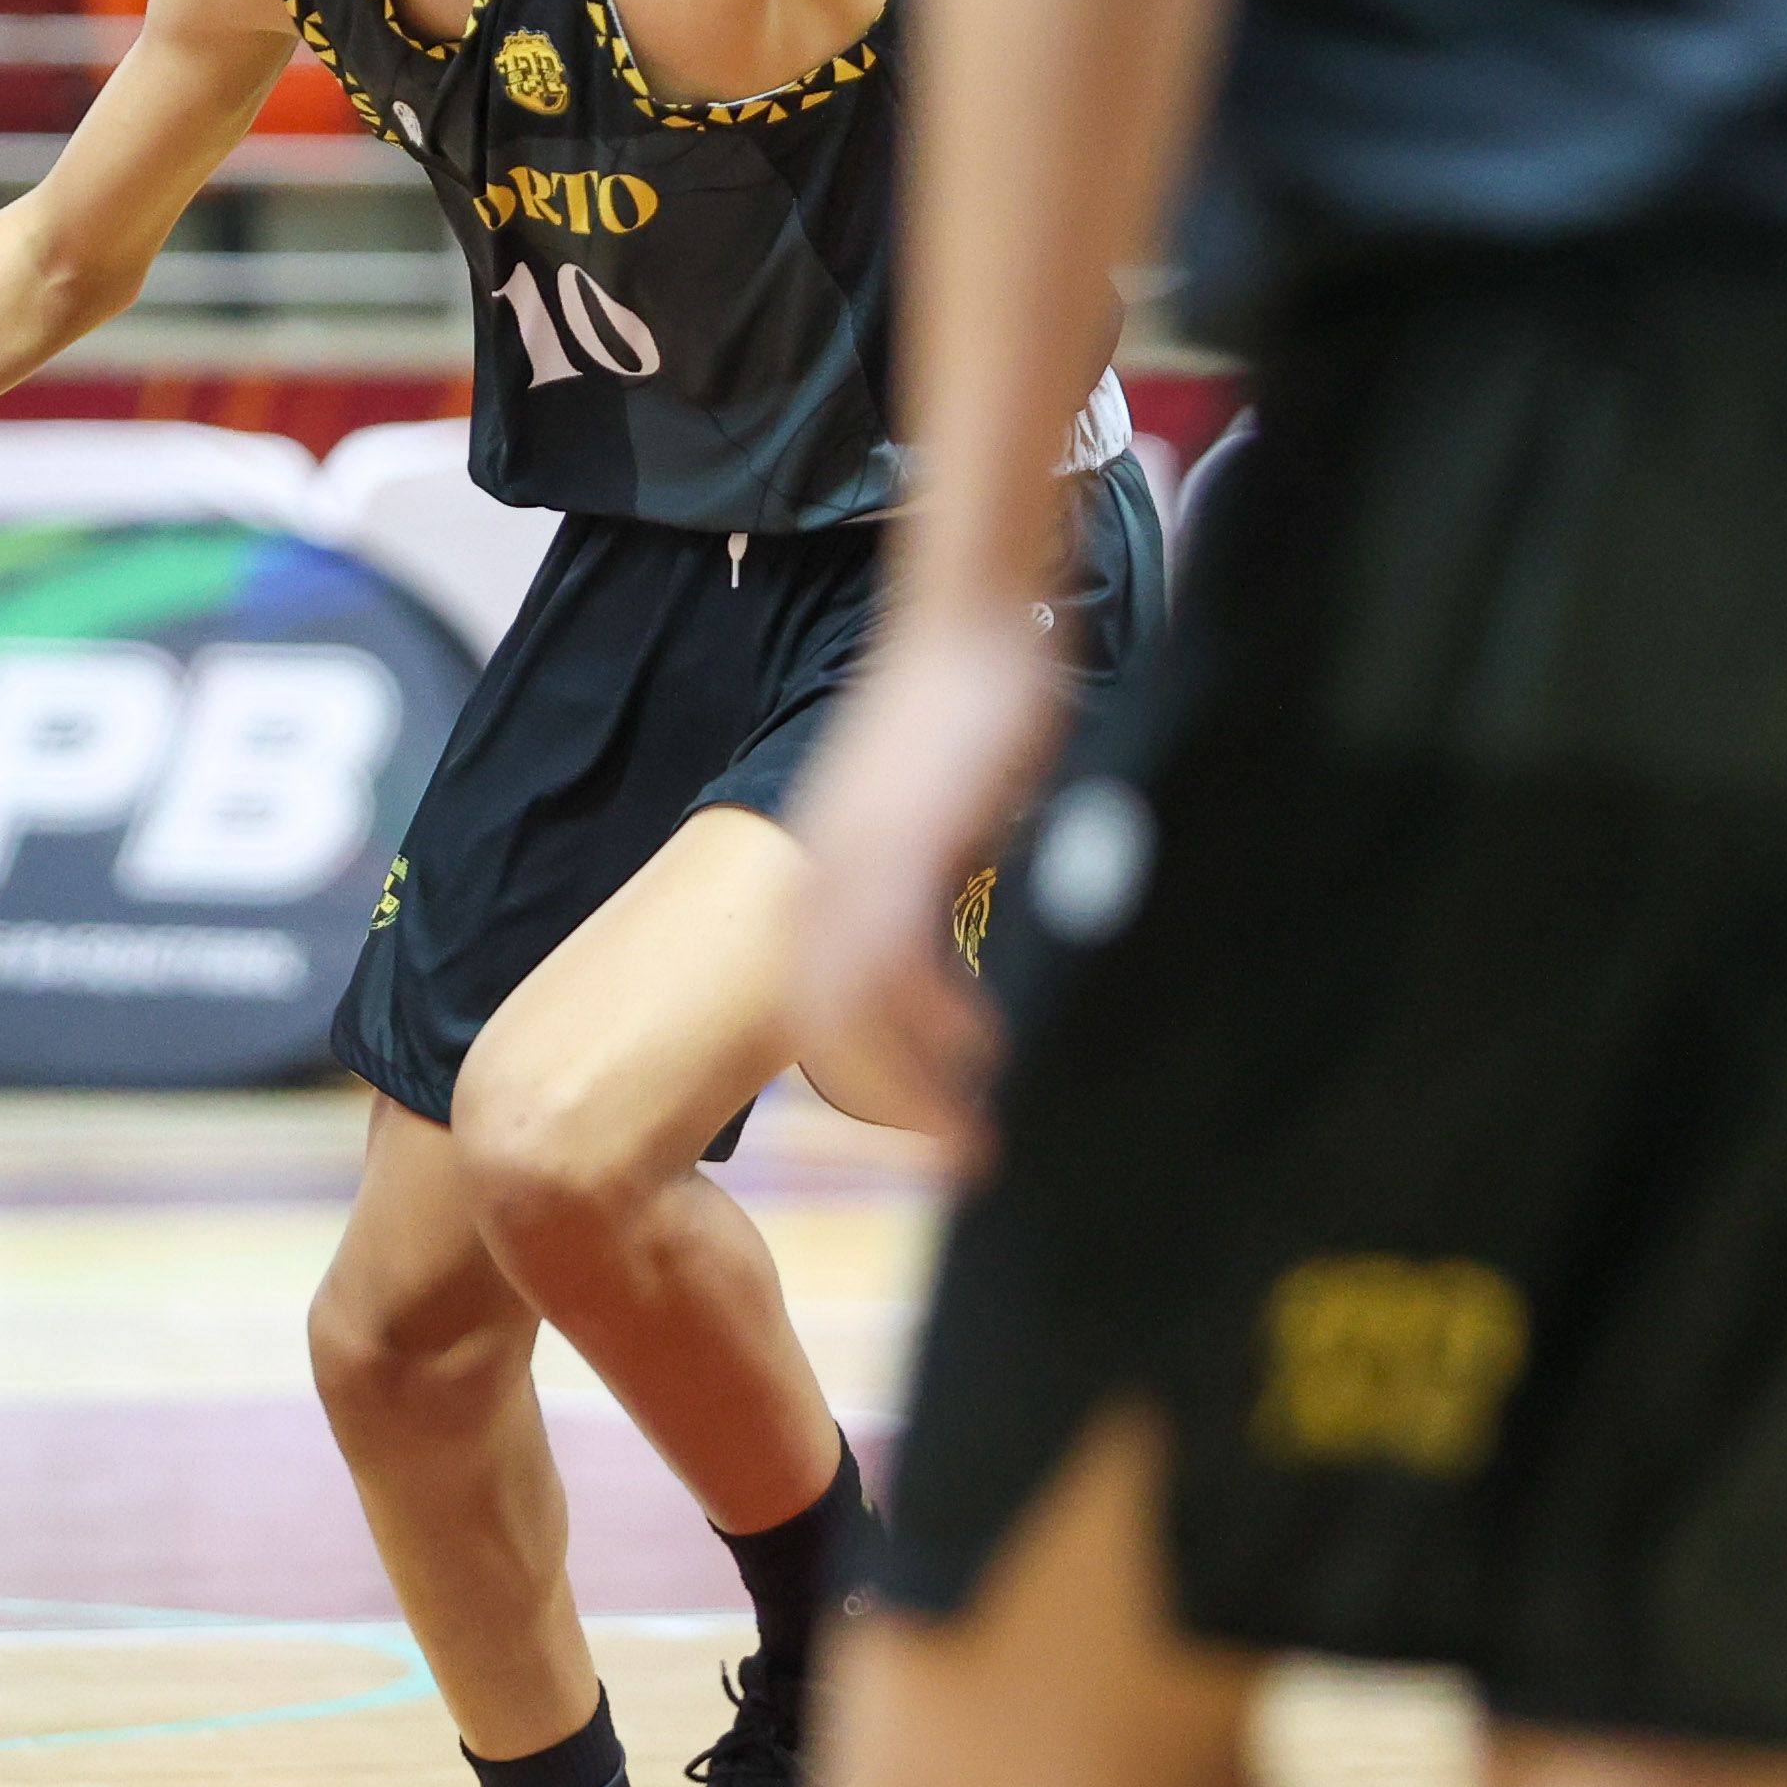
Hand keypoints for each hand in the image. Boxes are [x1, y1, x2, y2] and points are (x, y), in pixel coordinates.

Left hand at [784, 605, 1070, 1166]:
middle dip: (877, 1106)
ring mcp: (852, 864)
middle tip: (943, 1160)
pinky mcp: (901, 845)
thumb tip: (950, 942)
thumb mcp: (930, 816)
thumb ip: (927, 879)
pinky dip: (932, 1022)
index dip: (846, 1076)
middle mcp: (818, 879)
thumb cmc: (962, 717)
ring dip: (910, 1089)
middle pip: (815, 1026)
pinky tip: (981, 1056)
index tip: (895, 1131)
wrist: (966, 626)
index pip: (806, 1003)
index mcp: (818, 877)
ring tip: (967, 1144)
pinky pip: (896, 959)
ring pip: (850, 1011)